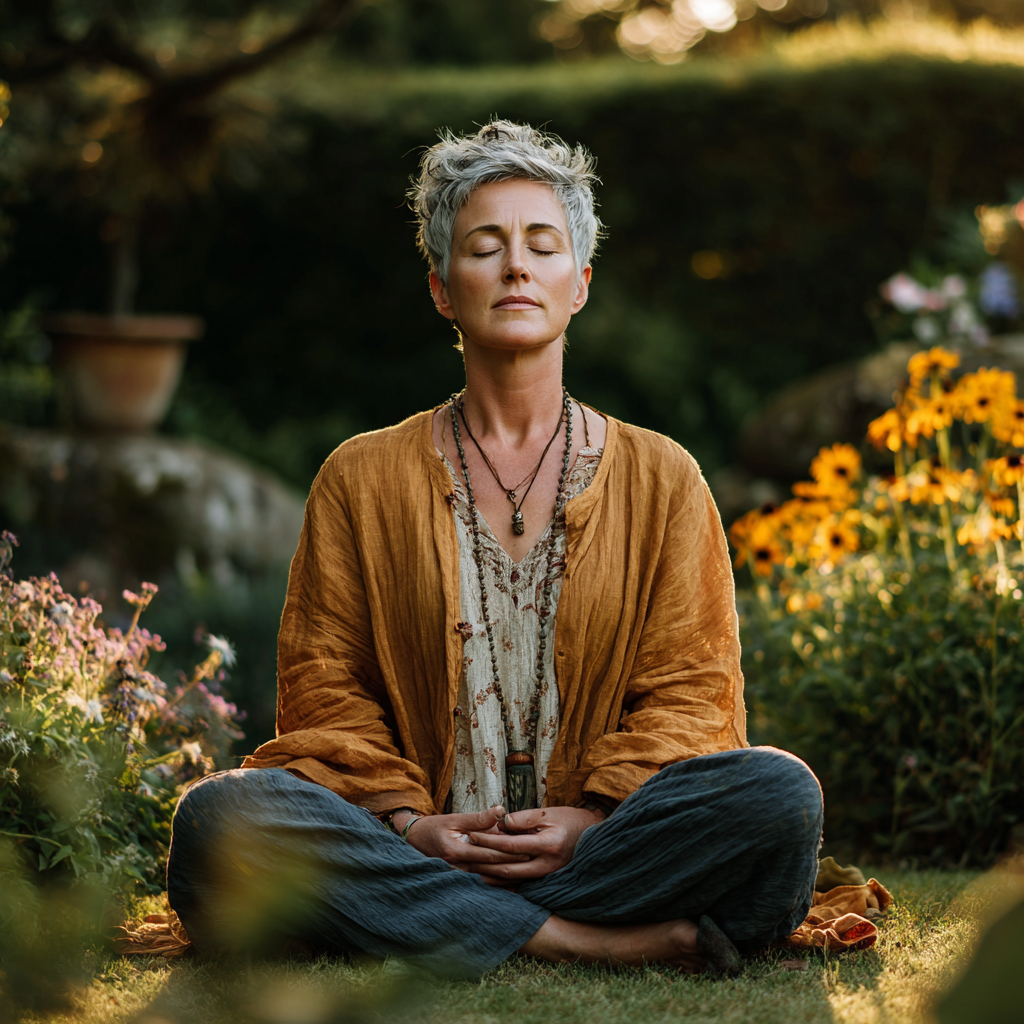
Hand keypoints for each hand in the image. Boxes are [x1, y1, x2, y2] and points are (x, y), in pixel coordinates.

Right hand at [393, 805, 532, 873]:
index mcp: (456, 850)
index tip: (527, 849)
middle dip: (512, 865)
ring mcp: (457, 875)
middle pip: (490, 867)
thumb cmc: (435, 827)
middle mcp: (457, 866)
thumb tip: (501, 811)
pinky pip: (480, 881)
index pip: (488, 852)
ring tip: (526, 872)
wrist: (413, 840)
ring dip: (506, 876)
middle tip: (533, 860)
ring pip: (486, 878)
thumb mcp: (454, 818)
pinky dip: (495, 881)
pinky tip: (509, 882)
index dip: (509, 851)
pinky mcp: (458, 878)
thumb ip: (478, 818)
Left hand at [466, 805, 604, 884]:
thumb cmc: (569, 819)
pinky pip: (521, 884)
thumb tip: (500, 824)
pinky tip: (489, 878)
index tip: (472, 834)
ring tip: (471, 870)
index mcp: (548, 844)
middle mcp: (548, 864)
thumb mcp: (547, 813)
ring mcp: (548, 875)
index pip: (510, 845)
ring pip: (514, 881)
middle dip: (485, 864)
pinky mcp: (546, 880)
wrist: (592, 835)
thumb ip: (523, 819)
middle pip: (509, 869)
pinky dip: (504, 882)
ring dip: (491, 877)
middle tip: (465, 857)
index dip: (489, 840)